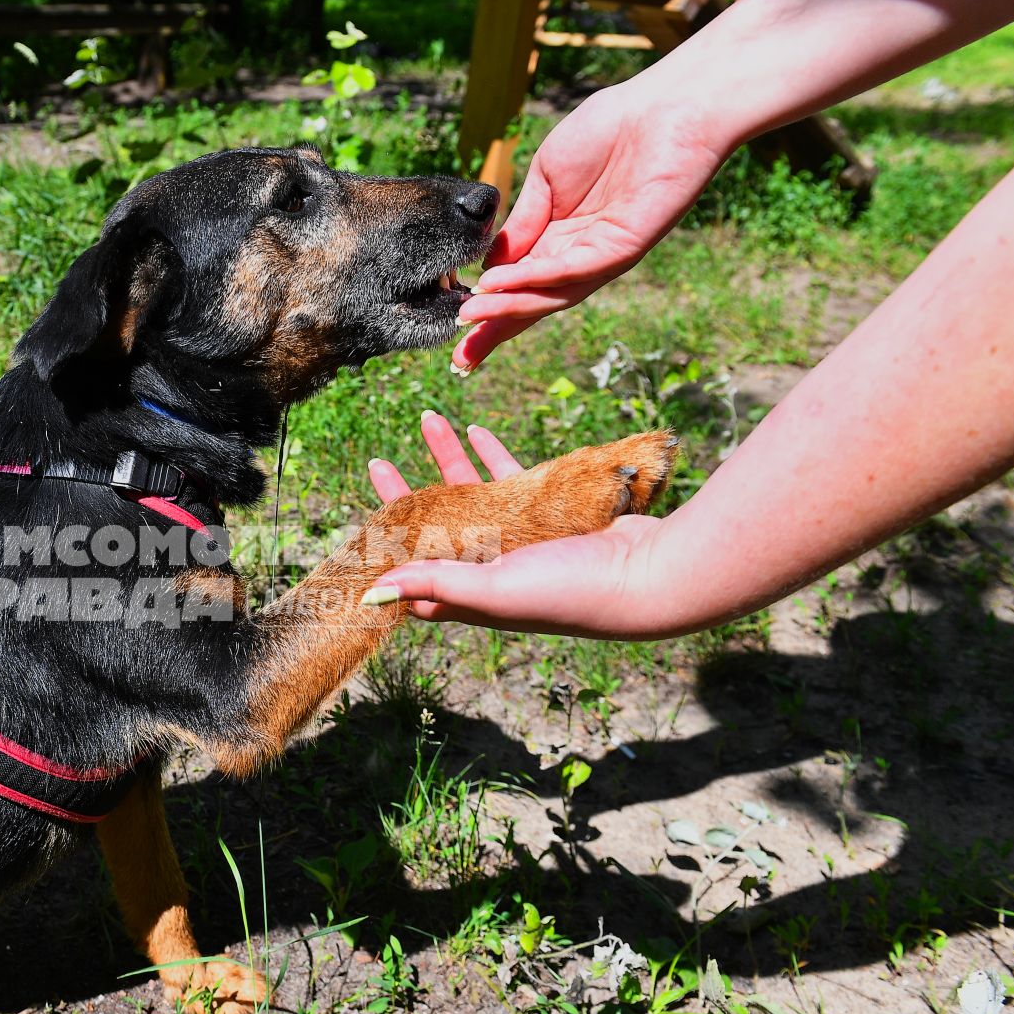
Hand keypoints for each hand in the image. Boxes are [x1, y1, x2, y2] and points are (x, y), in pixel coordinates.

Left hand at [368, 411, 679, 638]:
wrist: (650, 577)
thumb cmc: (570, 593)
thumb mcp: (494, 590)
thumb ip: (436, 585)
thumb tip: (373, 595)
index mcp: (474, 594)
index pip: (416, 576)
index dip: (386, 554)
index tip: (362, 527)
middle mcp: (494, 570)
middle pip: (437, 529)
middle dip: (406, 495)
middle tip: (378, 462)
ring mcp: (524, 540)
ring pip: (474, 495)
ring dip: (449, 460)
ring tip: (429, 419)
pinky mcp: (554, 514)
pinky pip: (516, 479)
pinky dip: (495, 456)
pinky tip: (477, 430)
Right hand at [452, 86, 730, 373]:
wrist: (666, 108)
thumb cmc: (610, 129)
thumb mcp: (546, 176)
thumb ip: (522, 220)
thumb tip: (490, 263)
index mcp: (559, 237)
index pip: (519, 280)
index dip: (490, 306)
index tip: (456, 327)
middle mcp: (579, 254)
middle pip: (533, 301)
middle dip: (496, 329)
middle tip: (460, 358)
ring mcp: (601, 255)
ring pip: (549, 293)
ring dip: (508, 308)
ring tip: (469, 317)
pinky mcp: (622, 248)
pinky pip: (570, 270)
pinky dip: (532, 279)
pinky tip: (499, 283)